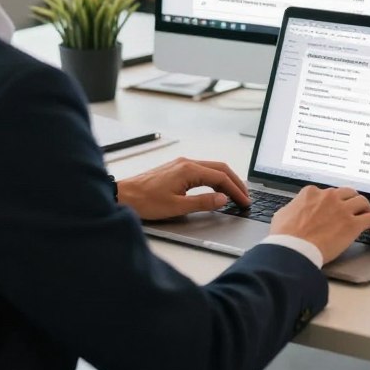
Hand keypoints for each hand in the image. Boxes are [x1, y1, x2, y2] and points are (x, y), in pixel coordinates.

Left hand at [116, 157, 249, 219]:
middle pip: (219, 169)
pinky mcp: (176, 169)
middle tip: (245, 196)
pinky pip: (202, 171)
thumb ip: (203, 203)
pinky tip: (215, 190)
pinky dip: (213, 179)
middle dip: (235, 182)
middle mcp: (187, 163)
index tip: (245, 201)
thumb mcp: (177, 207)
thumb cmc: (146, 202)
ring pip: (211, 169)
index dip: (236, 190)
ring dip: (225, 180)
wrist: (124, 195)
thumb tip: (223, 199)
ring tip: (234, 195)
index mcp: (189, 170)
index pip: (221, 178)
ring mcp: (181, 164)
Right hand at [270, 185, 369, 263]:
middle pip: (348, 193)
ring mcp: (342, 209)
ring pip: (362, 202)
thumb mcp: (282, 215)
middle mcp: (329, 197)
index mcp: (312, 193)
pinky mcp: (352, 225)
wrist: (293, 249)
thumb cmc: (285, 236)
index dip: (333, 201)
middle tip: (355, 209)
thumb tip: (292, 211)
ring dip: (366, 209)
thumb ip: (292, 208)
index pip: (328, 192)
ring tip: (369, 217)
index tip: (335, 208)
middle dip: (352, 200)